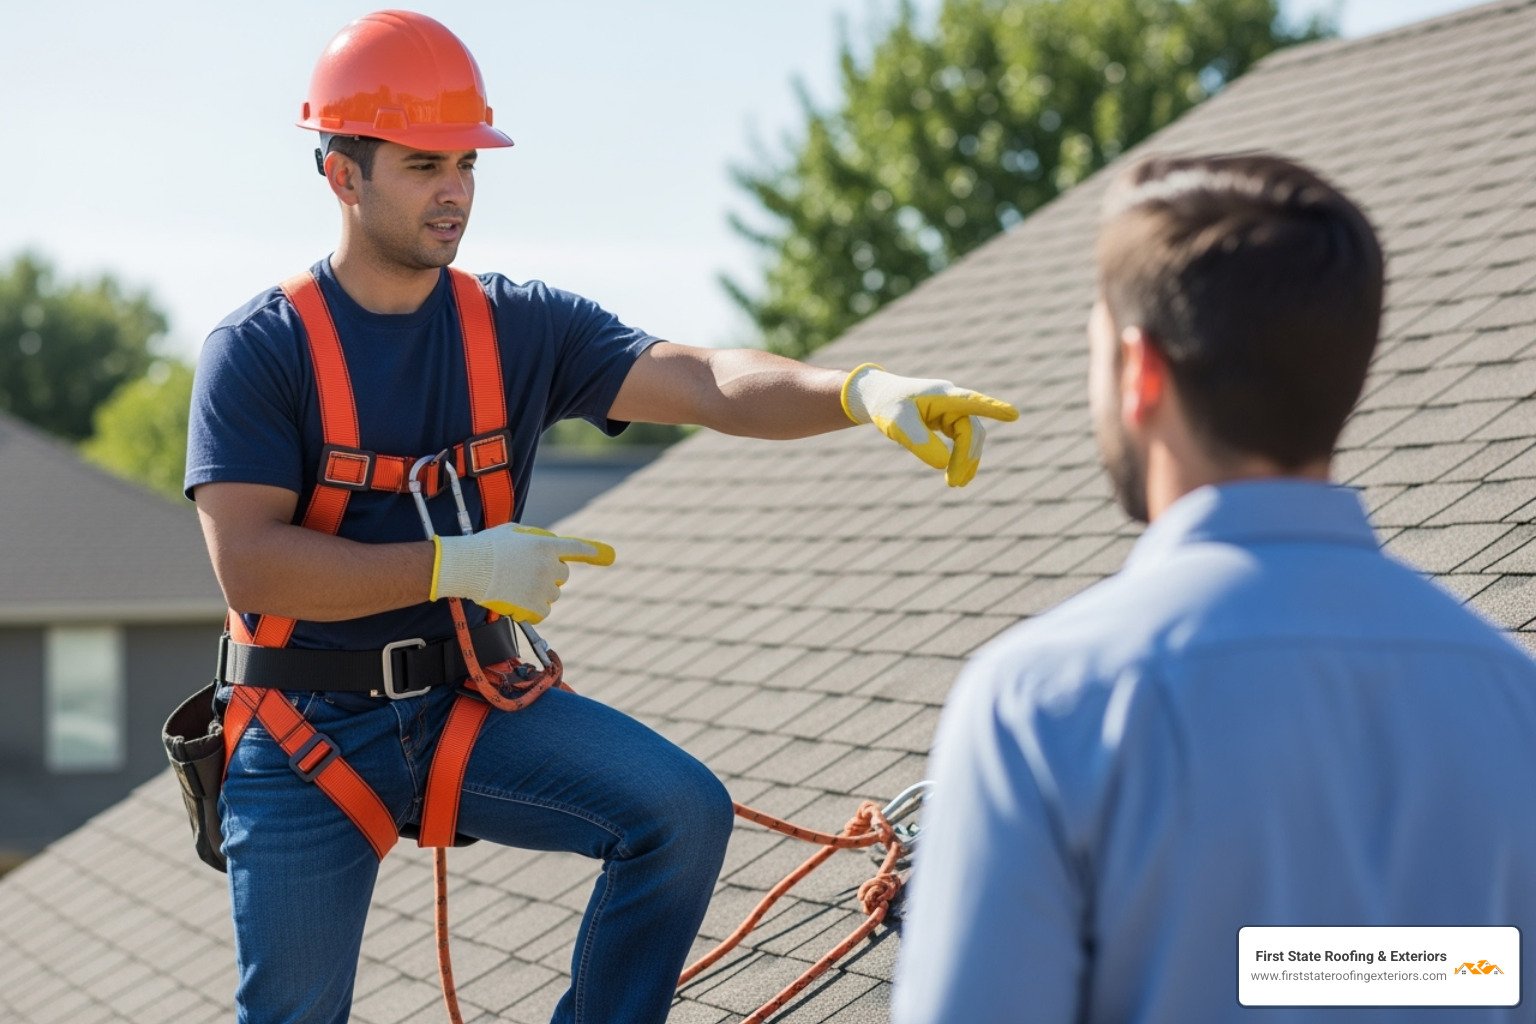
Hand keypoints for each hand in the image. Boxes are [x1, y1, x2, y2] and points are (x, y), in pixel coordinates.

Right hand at [432, 524, 614, 622]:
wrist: (467, 566)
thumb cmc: (485, 547)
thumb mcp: (513, 532)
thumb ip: (535, 539)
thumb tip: (548, 546)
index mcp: (546, 545)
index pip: (577, 548)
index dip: (593, 552)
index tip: (606, 555)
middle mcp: (549, 566)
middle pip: (563, 575)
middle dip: (550, 575)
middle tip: (527, 573)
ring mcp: (542, 587)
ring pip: (553, 594)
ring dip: (540, 592)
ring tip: (516, 586)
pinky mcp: (534, 605)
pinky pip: (543, 611)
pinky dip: (534, 609)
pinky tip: (517, 601)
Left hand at [841, 363, 1018, 485]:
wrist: (879, 398)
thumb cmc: (888, 406)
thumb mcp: (897, 424)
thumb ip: (918, 441)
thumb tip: (943, 463)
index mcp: (942, 396)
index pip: (972, 402)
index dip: (993, 409)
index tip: (1014, 415)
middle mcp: (952, 401)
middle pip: (971, 431)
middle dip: (966, 457)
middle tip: (954, 484)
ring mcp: (953, 411)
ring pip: (970, 438)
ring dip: (967, 461)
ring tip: (957, 484)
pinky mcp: (949, 422)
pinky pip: (964, 441)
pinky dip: (963, 458)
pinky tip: (960, 477)